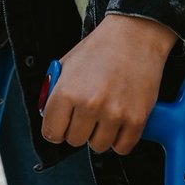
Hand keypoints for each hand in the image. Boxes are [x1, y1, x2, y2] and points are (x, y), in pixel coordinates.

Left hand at [40, 13, 177, 153]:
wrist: (134, 36)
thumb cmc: (100, 48)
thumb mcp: (66, 64)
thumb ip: (54, 90)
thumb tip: (48, 114)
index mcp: (67, 91)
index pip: (51, 133)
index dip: (55, 129)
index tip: (61, 125)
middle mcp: (89, 105)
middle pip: (74, 141)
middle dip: (78, 129)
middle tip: (85, 114)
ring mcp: (113, 115)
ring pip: (98, 147)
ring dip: (99, 134)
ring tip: (104, 114)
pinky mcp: (136, 120)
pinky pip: (122, 148)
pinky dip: (119, 139)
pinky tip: (118, 121)